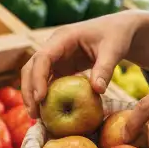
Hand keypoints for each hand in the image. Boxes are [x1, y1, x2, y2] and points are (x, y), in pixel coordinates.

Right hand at [21, 12, 141, 114]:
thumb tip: (98, 91)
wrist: (118, 30)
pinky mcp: (61, 66)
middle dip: (29, 90)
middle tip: (34, 114)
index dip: (38, 77)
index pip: (43, 57)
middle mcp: (54, 46)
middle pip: (32, 67)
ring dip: (33, 95)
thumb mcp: (113, 50)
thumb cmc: (116, 36)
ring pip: (35, 75)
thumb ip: (105, 69)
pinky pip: (48, 81)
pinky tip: (47, 113)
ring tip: (37, 118)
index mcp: (64, 38)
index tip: (41, 99)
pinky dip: (45, 95)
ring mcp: (56, 57)